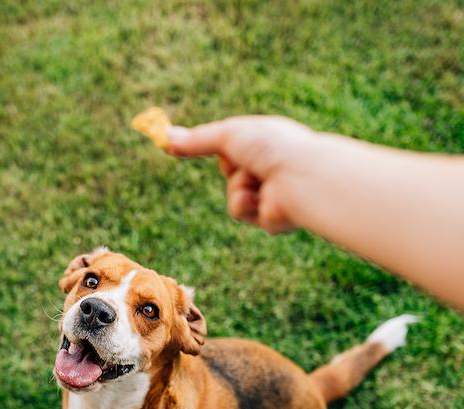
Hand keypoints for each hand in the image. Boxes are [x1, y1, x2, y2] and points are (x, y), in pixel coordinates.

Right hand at [167, 116, 334, 233]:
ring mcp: (272, 194)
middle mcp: (272, 168)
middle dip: (232, 168)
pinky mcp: (271, 218)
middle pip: (231, 173)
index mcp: (268, 144)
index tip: (193, 147)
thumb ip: (197, 140)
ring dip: (238, 187)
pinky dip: (247, 204)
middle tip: (246, 163)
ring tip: (259, 181)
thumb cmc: (271, 148)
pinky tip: (265, 199)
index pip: (236, 147)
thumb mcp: (228, 135)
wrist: (299, 177)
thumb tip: (164, 137)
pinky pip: (242, 212)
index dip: (223, 148)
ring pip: (233, 195)